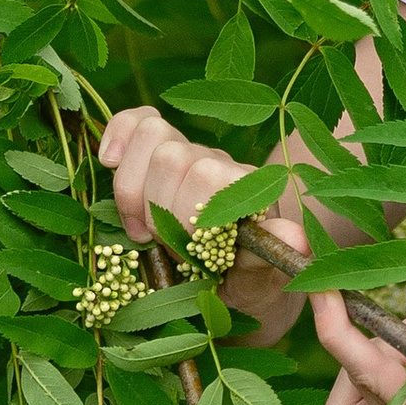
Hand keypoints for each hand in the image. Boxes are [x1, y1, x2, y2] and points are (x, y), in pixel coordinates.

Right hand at [93, 105, 303, 342]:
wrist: (245, 280)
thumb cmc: (252, 282)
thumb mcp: (263, 280)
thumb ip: (271, 257)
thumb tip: (295, 239)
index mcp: (249, 190)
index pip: (208, 175)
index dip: (186, 216)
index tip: (190, 253)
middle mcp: (220, 165)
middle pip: (172, 156)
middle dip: (158, 209)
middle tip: (168, 247)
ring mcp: (191, 155)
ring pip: (152, 135)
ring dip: (134, 189)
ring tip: (143, 231)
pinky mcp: (160, 154)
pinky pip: (137, 122)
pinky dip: (118, 136)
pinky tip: (109, 162)